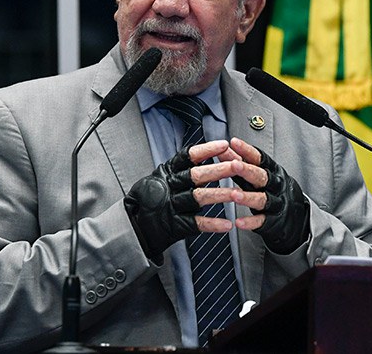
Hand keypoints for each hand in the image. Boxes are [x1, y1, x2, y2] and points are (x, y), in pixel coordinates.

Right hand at [124, 141, 233, 259]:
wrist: (134, 226)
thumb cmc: (149, 199)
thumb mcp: (159, 178)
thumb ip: (180, 169)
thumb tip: (206, 155)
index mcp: (167, 172)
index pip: (188, 156)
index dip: (206, 150)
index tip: (223, 145)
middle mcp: (169, 187)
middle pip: (196, 175)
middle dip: (218, 170)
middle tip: (236, 166)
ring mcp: (171, 206)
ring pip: (198, 197)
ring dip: (219, 195)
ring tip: (237, 194)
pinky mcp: (175, 226)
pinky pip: (196, 224)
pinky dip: (212, 224)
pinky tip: (227, 225)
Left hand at [227, 138, 309, 253]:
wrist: (296, 216)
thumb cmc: (272, 190)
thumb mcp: (260, 174)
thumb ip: (242, 163)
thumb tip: (225, 150)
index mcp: (271, 171)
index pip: (260, 158)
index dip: (247, 150)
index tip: (234, 142)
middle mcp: (275, 185)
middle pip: (262, 176)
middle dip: (248, 170)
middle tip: (234, 164)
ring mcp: (276, 203)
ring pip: (263, 199)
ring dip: (248, 197)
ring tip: (234, 194)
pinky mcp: (273, 221)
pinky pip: (262, 221)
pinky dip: (251, 222)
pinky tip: (239, 222)